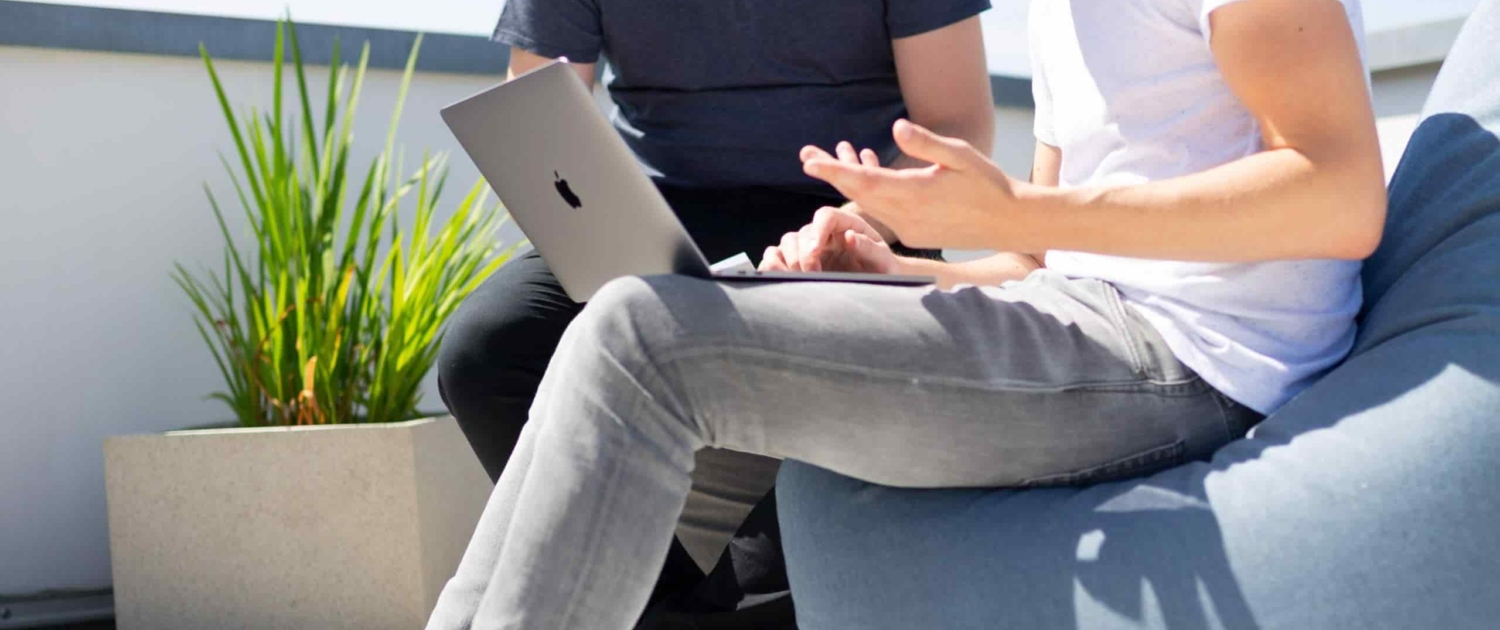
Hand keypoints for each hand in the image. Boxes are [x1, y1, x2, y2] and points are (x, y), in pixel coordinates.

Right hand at [758, 204, 898, 273]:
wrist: (877, 286)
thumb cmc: (883, 271)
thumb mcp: (884, 261)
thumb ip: (869, 248)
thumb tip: (849, 237)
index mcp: (847, 224)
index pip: (825, 216)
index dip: (817, 231)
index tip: (815, 253)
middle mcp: (825, 232)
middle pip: (803, 232)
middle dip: (804, 255)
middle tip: (813, 275)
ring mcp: (809, 246)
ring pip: (786, 242)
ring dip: (789, 261)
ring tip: (802, 279)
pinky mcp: (797, 261)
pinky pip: (775, 255)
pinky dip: (773, 264)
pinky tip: (783, 277)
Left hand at [801, 119, 1022, 250]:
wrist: (1009, 222)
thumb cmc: (988, 183)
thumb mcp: (959, 155)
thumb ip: (925, 142)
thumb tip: (895, 128)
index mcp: (914, 194)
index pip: (863, 182)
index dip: (834, 171)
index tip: (809, 162)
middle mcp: (905, 216)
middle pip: (858, 195)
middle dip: (832, 174)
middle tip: (807, 155)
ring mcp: (908, 230)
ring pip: (868, 205)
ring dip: (851, 182)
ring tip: (835, 157)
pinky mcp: (913, 235)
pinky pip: (882, 213)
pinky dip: (871, 194)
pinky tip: (868, 172)